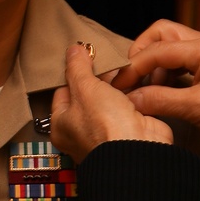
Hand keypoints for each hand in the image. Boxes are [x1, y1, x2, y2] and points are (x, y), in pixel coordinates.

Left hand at [50, 42, 172, 163]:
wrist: (137, 149)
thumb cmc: (103, 124)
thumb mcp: (85, 87)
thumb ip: (78, 67)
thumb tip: (72, 50)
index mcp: (62, 125)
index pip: (63, 92)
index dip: (74, 73)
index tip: (84, 56)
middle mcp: (82, 131)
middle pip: (88, 95)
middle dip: (98, 77)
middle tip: (104, 59)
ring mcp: (108, 131)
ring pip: (111, 99)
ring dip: (118, 84)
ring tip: (122, 66)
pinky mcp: (130, 129)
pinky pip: (129, 105)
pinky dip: (133, 94)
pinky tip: (136, 79)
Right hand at [115, 20, 199, 154]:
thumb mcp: (196, 110)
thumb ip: (158, 101)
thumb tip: (128, 100)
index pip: (158, 50)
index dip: (133, 68)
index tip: (117, 86)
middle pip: (162, 34)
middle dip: (141, 54)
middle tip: (129, 79)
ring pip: (170, 46)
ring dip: (153, 65)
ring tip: (144, 91)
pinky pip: (181, 60)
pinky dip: (166, 72)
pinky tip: (160, 92)